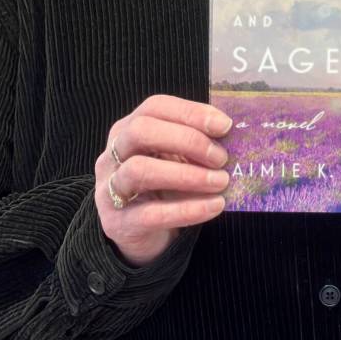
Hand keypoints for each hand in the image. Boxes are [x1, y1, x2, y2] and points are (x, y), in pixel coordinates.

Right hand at [94, 94, 232, 267]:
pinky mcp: (118, 223)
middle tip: (221, 157)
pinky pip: (151, 214)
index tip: (224, 126)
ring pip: (139, 170)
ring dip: (187, 174)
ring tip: (221, 181)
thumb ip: (195, 143)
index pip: (155, 107)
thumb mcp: (176, 157)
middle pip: (141, 131)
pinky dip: (187, 209)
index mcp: (128, 129)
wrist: (140, 233)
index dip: (191, 113)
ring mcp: (109, 188)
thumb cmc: (163, 184)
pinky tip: (215, 206)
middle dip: (187, 140)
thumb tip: (230, 133)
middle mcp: (112, 154)